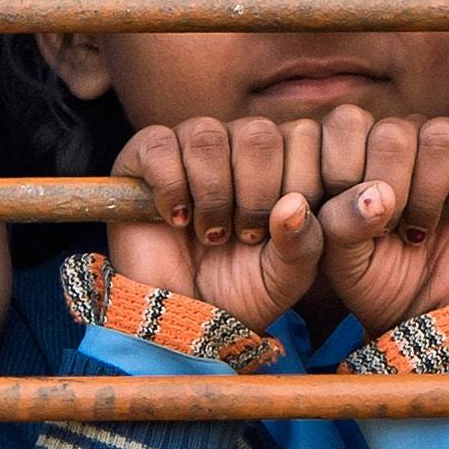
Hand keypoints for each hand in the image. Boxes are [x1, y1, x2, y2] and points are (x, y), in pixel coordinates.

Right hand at [107, 116, 330, 333]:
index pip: (304, 134)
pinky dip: (170, 186)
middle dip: (256, 194)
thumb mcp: (287, 276)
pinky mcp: (143, 154)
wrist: (184, 316)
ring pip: (208, 136)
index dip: (297, 184)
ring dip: (212, 195)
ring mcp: (191, 143)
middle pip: (258, 132)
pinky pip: (158, 144)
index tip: (279, 231)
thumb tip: (294, 203)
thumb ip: (304, 242)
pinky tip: (176, 218)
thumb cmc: (243, 288)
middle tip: (244, 236)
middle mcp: (239, 141)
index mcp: (284, 158)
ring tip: (210, 234)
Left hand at [314, 109, 448, 333]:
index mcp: (358, 148)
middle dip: (391, 188)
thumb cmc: (380, 279)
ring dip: (430, 191)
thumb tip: (376, 193)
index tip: (355, 220)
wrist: (431, 311)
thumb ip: (338, 222)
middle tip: (394, 228)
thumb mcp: (340, 260)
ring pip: (439, 135)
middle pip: (393, 131)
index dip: (347, 172)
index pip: (346, 122)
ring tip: (424, 227)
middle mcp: (403, 137)